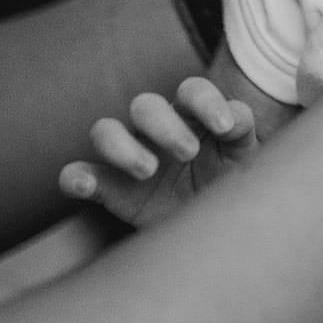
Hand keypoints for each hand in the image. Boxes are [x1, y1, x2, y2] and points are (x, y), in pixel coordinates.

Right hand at [59, 78, 259, 226]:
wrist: (215, 230)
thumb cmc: (231, 185)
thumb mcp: (246, 159)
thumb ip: (243, 130)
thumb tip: (234, 118)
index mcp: (194, 117)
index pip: (192, 91)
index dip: (205, 100)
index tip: (223, 127)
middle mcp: (158, 129)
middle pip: (146, 105)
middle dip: (165, 125)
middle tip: (188, 152)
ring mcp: (130, 155)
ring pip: (106, 130)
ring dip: (122, 146)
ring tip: (148, 170)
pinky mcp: (110, 188)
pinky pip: (79, 173)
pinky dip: (76, 176)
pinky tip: (85, 185)